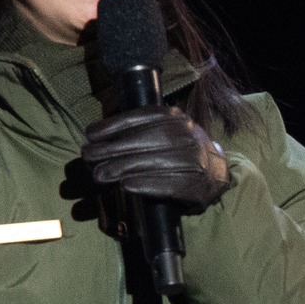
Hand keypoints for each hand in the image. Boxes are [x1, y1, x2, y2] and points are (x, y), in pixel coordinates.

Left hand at [82, 109, 228, 209]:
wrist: (217, 174)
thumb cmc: (181, 152)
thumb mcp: (166, 130)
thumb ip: (140, 129)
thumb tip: (99, 136)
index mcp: (176, 118)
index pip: (141, 118)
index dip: (113, 125)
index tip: (90, 134)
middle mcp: (188, 135)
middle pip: (144, 141)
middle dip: (112, 149)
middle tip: (88, 157)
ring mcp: (195, 161)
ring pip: (153, 162)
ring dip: (122, 168)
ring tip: (99, 174)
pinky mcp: (197, 185)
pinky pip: (168, 184)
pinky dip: (145, 184)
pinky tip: (126, 185)